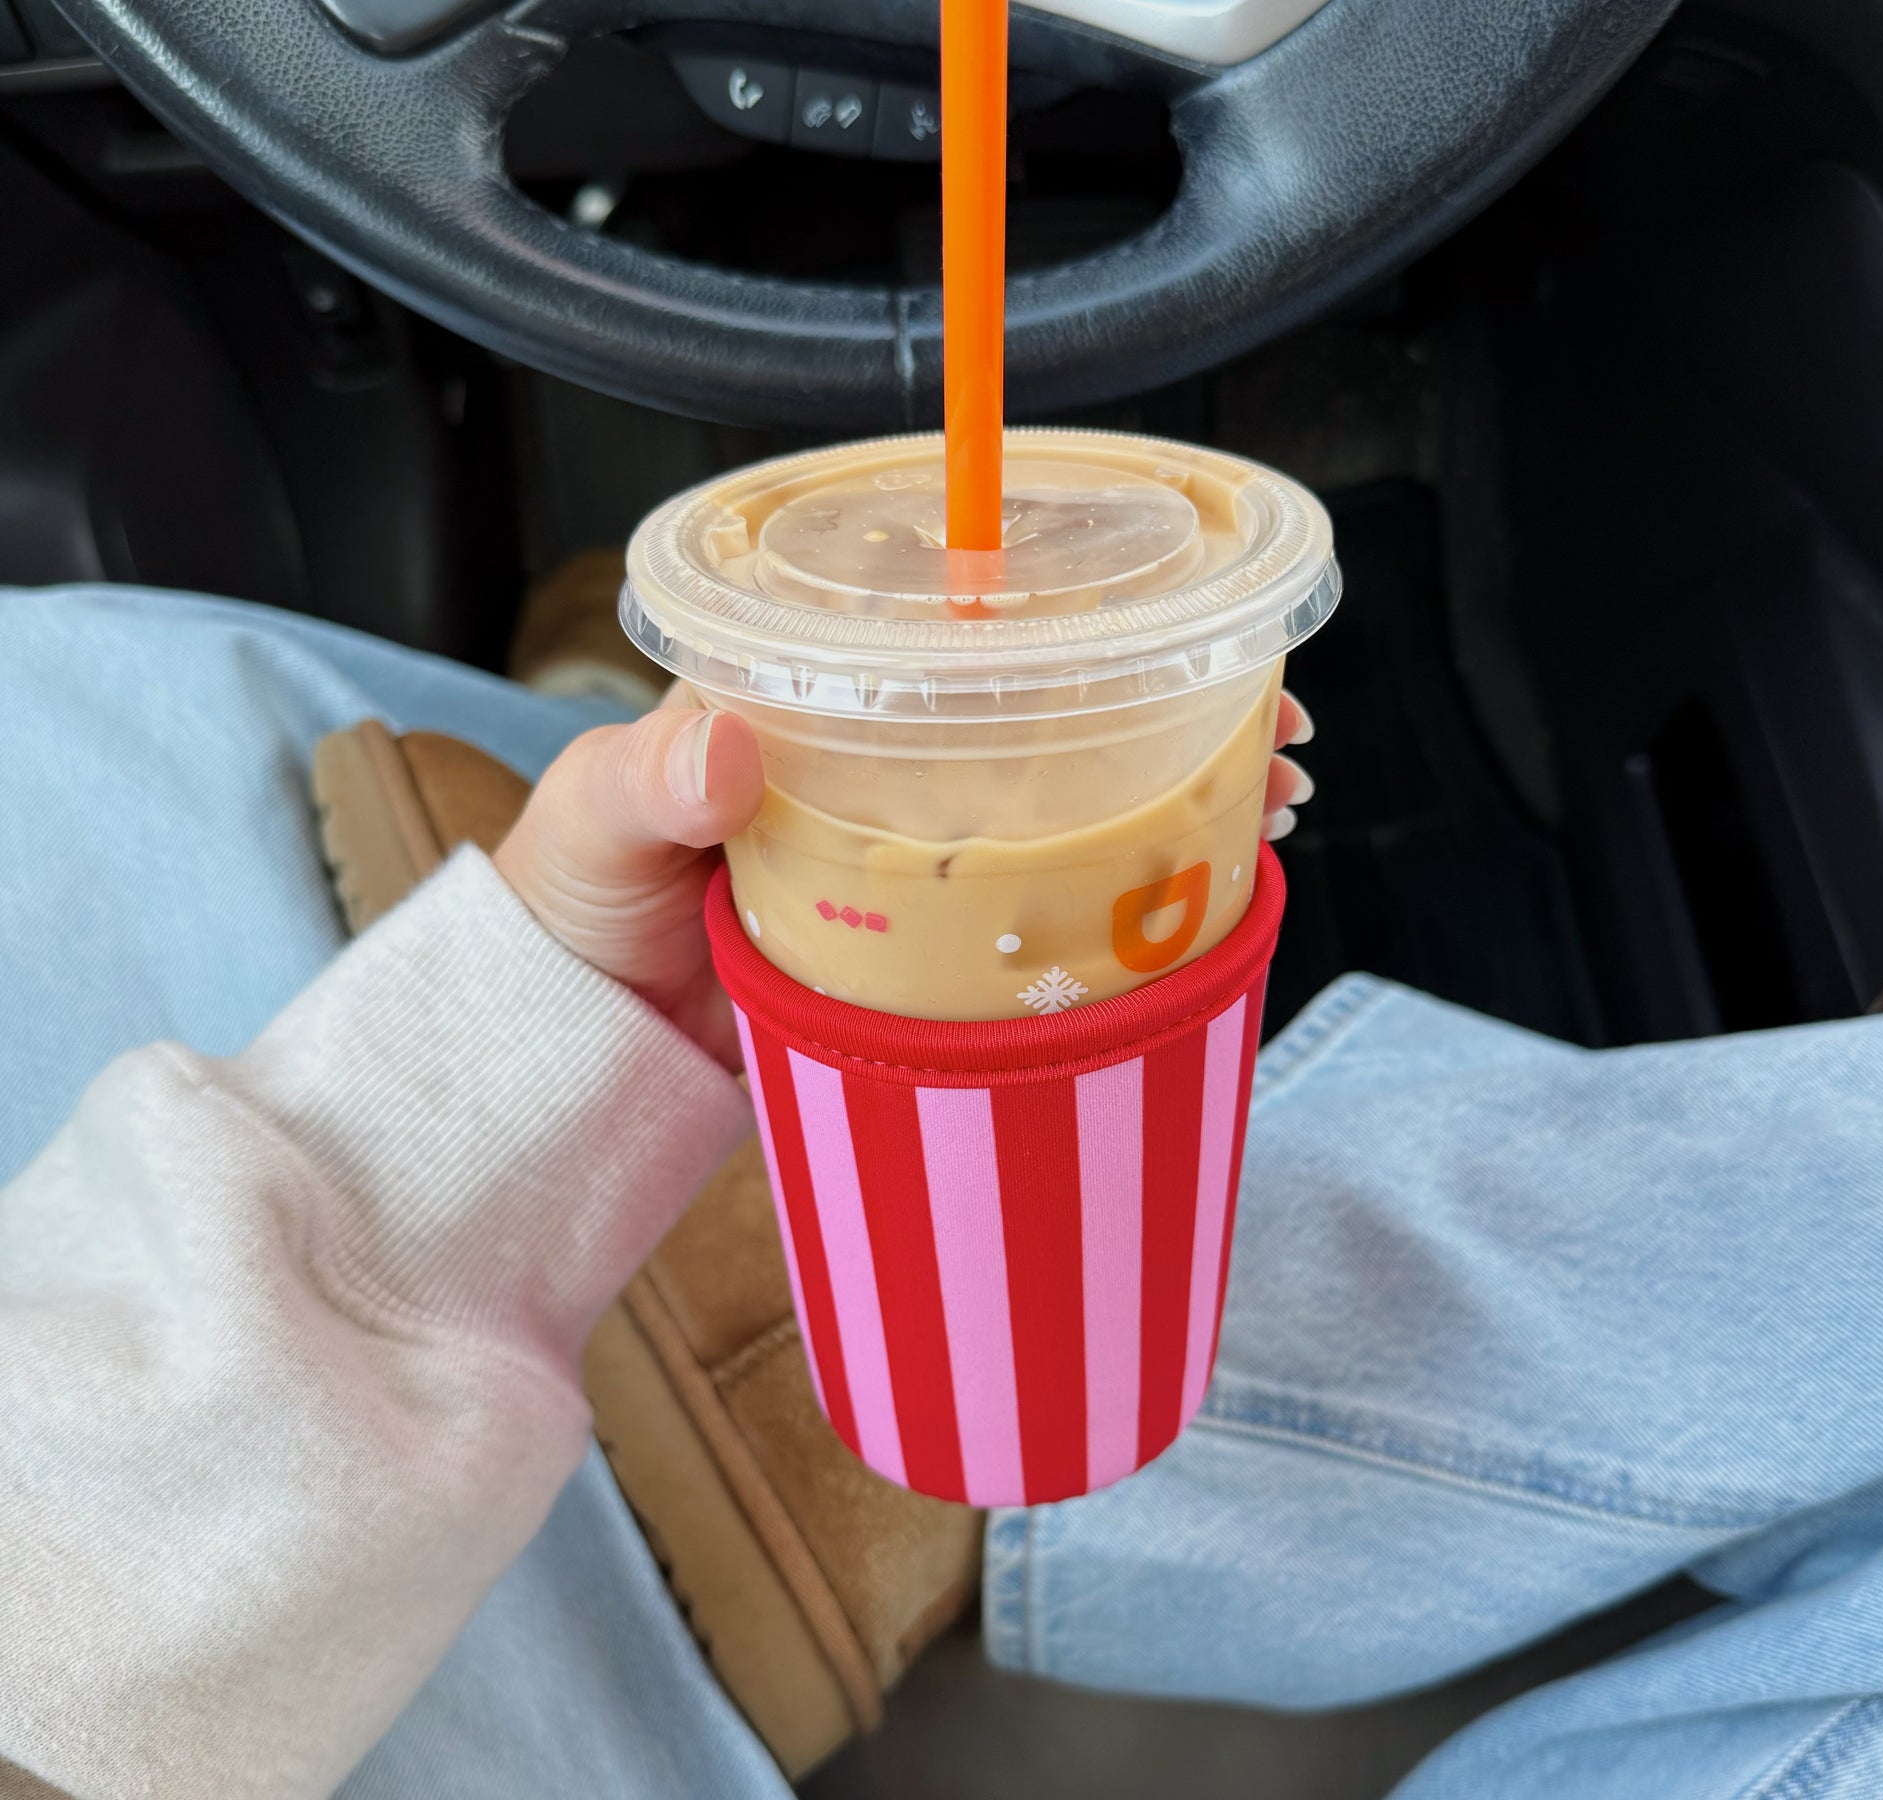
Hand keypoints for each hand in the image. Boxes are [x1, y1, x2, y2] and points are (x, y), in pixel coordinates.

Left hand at [495, 684, 1314, 1068]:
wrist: (575, 1053)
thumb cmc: (571, 912)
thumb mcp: (592, 825)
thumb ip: (640, 780)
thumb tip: (720, 747)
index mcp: (817, 704)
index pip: (962, 635)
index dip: (1081, 625)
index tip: (1179, 636)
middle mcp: (884, 770)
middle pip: (1052, 720)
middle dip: (1177, 715)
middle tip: (1275, 734)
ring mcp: (916, 861)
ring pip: (1070, 813)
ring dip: (1180, 802)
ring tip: (1271, 807)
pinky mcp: (930, 950)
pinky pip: (1041, 915)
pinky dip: (1125, 906)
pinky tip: (1198, 899)